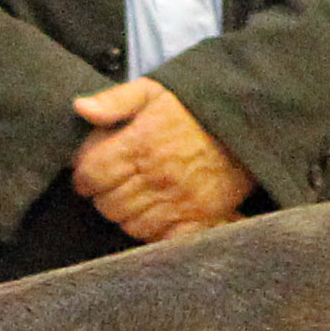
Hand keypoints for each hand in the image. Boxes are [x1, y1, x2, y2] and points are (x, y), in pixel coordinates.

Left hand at [69, 79, 251, 242]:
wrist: (249, 121)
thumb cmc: (195, 107)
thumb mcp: (154, 91)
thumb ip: (115, 101)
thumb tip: (80, 108)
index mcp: (141, 144)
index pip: (91, 175)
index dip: (85, 176)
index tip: (91, 174)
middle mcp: (157, 176)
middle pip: (107, 205)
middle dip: (105, 196)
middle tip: (118, 184)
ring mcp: (178, 200)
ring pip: (130, 225)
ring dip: (128, 215)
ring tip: (140, 197)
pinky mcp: (198, 218)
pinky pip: (161, 239)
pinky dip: (155, 233)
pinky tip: (158, 215)